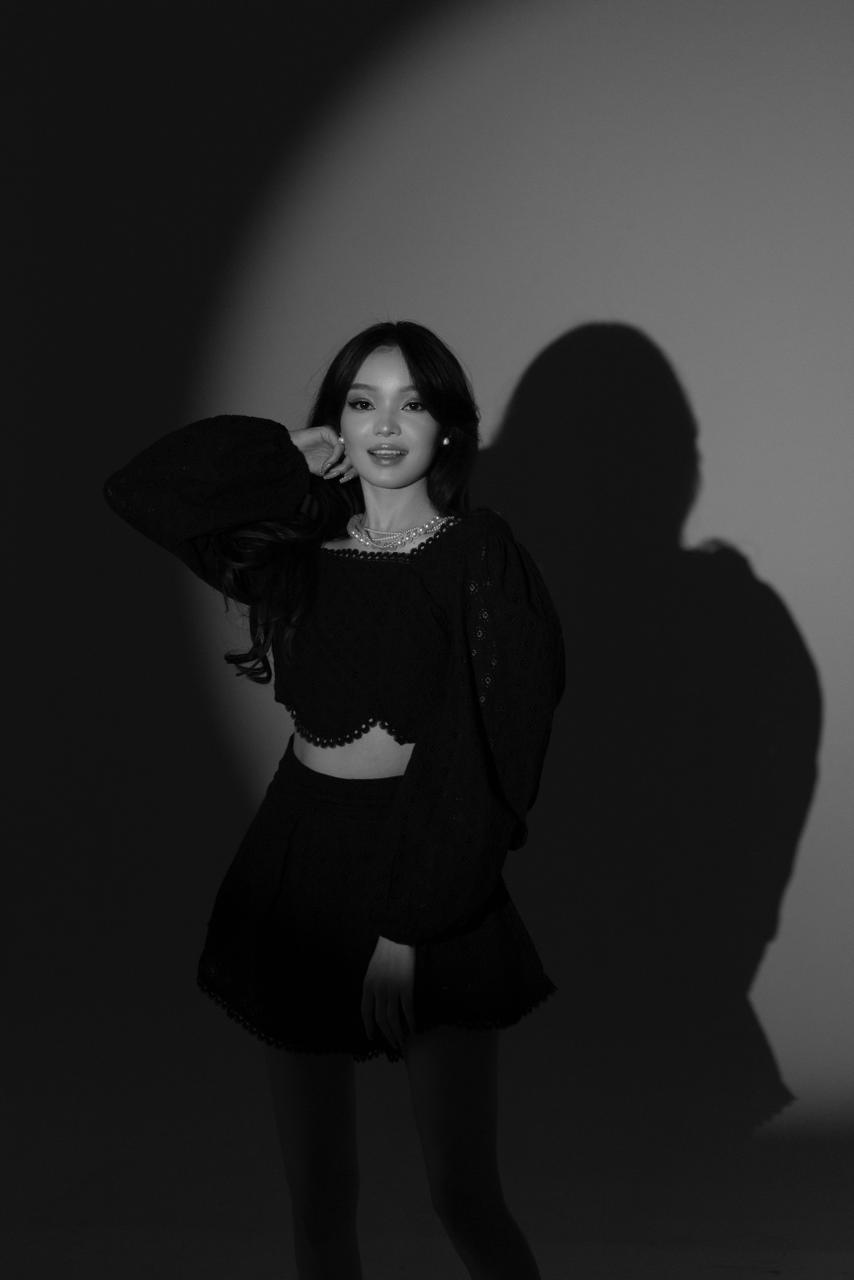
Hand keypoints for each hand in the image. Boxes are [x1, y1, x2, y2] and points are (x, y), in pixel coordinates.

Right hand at [290, 425, 356, 482]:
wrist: (290, 453)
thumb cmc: (304, 460)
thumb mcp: (324, 469)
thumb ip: (336, 470)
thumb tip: (348, 473)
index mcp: (338, 450)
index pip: (352, 459)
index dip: (350, 471)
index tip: (342, 480)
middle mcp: (337, 442)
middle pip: (352, 455)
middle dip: (346, 469)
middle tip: (336, 476)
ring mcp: (333, 437)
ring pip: (348, 451)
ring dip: (340, 465)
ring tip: (329, 471)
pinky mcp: (329, 432)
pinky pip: (339, 446)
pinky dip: (334, 458)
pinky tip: (326, 464)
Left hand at [361, 935, 415, 1051]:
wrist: (398, 934)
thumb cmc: (387, 949)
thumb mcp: (373, 967)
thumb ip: (373, 984)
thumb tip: (377, 1001)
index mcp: (367, 985)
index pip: (365, 1012)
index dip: (368, 1026)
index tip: (372, 1036)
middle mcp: (378, 990)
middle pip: (380, 1019)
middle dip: (386, 1035)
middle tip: (393, 1044)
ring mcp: (392, 989)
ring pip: (393, 1019)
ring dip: (398, 1033)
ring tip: (403, 1041)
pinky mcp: (406, 986)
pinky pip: (407, 1010)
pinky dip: (411, 1022)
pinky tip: (414, 1029)